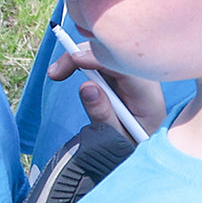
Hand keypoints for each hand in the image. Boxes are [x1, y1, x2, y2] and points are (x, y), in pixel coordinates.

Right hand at [49, 40, 167, 138]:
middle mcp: (142, 81)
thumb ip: (103, 115)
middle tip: (54, 73)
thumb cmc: (134, 146)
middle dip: (81, 56)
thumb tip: (87, 86)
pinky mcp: (121, 76)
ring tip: (57, 73)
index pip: (122, 67)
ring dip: (79, 58)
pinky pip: (101, 61)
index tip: (73, 61)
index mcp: (147, 97)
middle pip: (110, 54)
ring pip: (103, 55)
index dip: (97, 58)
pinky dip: (83, 61)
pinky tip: (70, 68)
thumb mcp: (118, 139)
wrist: (145, 148)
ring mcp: (131, 77)